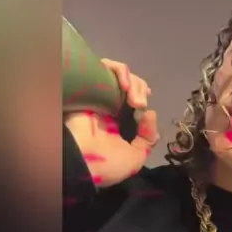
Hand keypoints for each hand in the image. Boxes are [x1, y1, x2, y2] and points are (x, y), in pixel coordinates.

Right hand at [65, 59, 158, 187]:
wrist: (81, 160)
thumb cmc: (107, 163)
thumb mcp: (136, 157)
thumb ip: (147, 138)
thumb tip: (150, 113)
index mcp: (116, 121)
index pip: (132, 99)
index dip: (141, 94)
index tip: (146, 100)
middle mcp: (107, 105)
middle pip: (128, 84)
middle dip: (139, 89)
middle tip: (140, 103)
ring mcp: (98, 94)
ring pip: (119, 75)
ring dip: (133, 82)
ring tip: (134, 98)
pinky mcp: (90, 84)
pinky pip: (106, 68)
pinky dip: (119, 71)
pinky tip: (125, 85)